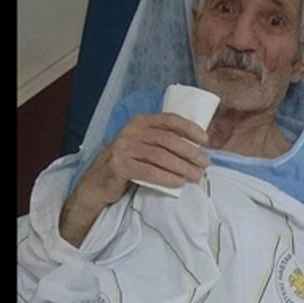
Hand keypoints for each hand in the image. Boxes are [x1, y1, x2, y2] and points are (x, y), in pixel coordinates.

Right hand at [88, 112, 210, 202]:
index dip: (189, 128)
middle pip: (168, 139)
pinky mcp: (120, 166)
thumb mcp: (143, 146)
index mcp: (141, 122)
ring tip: (196, 176)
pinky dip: (166, 177)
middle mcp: (132, 131)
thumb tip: (196, 149)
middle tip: (204, 164)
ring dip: (182, 167)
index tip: (205, 140)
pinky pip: (149, 171)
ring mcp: (124, 147)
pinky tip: (178, 183)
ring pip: (160, 156)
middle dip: (190, 152)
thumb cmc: (128, 163)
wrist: (98, 182)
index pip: (169, 120)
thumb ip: (162, 142)